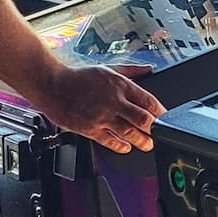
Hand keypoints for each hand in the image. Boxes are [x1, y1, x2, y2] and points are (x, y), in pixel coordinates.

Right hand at [31, 63, 163, 153]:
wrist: (52, 85)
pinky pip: (109, 141)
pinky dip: (120, 146)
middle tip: (159, 134)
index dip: (160, 112)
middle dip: (154, 129)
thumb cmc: (79, 76)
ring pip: (129, 133)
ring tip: (147, 145)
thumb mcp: (108, 68)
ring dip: (142, 141)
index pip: (149, 101)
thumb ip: (131, 70)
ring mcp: (102, 116)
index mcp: (120, 85)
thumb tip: (149, 69)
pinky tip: (126, 147)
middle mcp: (113, 101)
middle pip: (142, 119)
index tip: (165, 118)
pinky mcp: (89, 128)